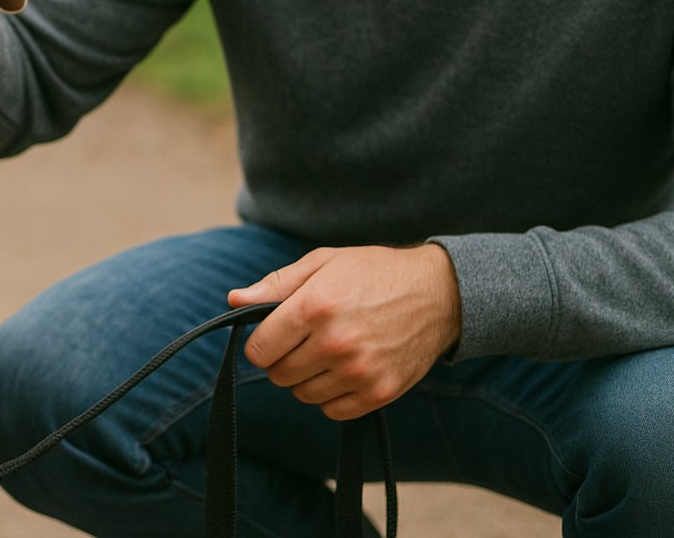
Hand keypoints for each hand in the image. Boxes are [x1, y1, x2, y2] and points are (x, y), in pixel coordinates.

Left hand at [228, 244, 460, 419]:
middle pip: (279, 374)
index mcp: (315, 306)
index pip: (260, 349)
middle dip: (281, 360)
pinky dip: (330, 394)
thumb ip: (275, 285)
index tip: (272, 336)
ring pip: (303, 394)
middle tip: (301, 341)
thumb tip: (234, 300)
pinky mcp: (380, 392)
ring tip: (326, 352)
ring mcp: (359, 371)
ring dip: (305, 377)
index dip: (260, 344)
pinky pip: (332, 409)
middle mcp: (336, 342)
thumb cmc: (373, 273)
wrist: (439, 294)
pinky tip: (343, 369)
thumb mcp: (322, 263)